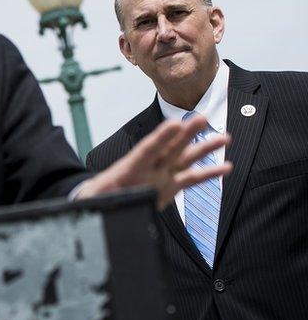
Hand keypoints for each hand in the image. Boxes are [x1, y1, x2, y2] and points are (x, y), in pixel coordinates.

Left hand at [77, 115, 231, 208]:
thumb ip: (100, 198)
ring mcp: (161, 175)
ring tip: (225, 138)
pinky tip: (226, 167)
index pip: (148, 150)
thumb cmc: (98, 197)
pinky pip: (191, 179)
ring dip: (204, 149)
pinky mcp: (169, 186)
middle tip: (201, 118)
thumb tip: (97, 200)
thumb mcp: (94, 198)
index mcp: (130, 168)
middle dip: (186, 133)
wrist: (102, 201)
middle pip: (170, 148)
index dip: (161, 138)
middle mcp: (150, 168)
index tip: (174, 124)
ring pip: (185, 159)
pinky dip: (208, 173)